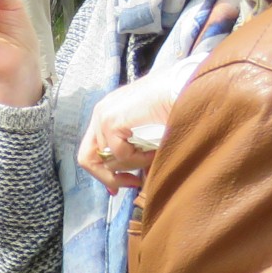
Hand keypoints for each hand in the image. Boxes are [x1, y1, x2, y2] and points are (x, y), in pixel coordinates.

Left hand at [75, 70, 177, 190]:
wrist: (184, 86)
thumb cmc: (174, 105)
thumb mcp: (147, 131)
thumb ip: (134, 149)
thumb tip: (129, 179)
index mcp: (107, 113)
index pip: (91, 150)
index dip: (103, 173)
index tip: (121, 186)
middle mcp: (100, 113)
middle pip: (87, 158)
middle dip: (109, 177)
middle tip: (133, 183)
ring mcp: (103, 115)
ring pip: (106, 160)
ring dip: (132, 166)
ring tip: (152, 157)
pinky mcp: (111, 120)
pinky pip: (121, 155)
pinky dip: (140, 159)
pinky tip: (154, 149)